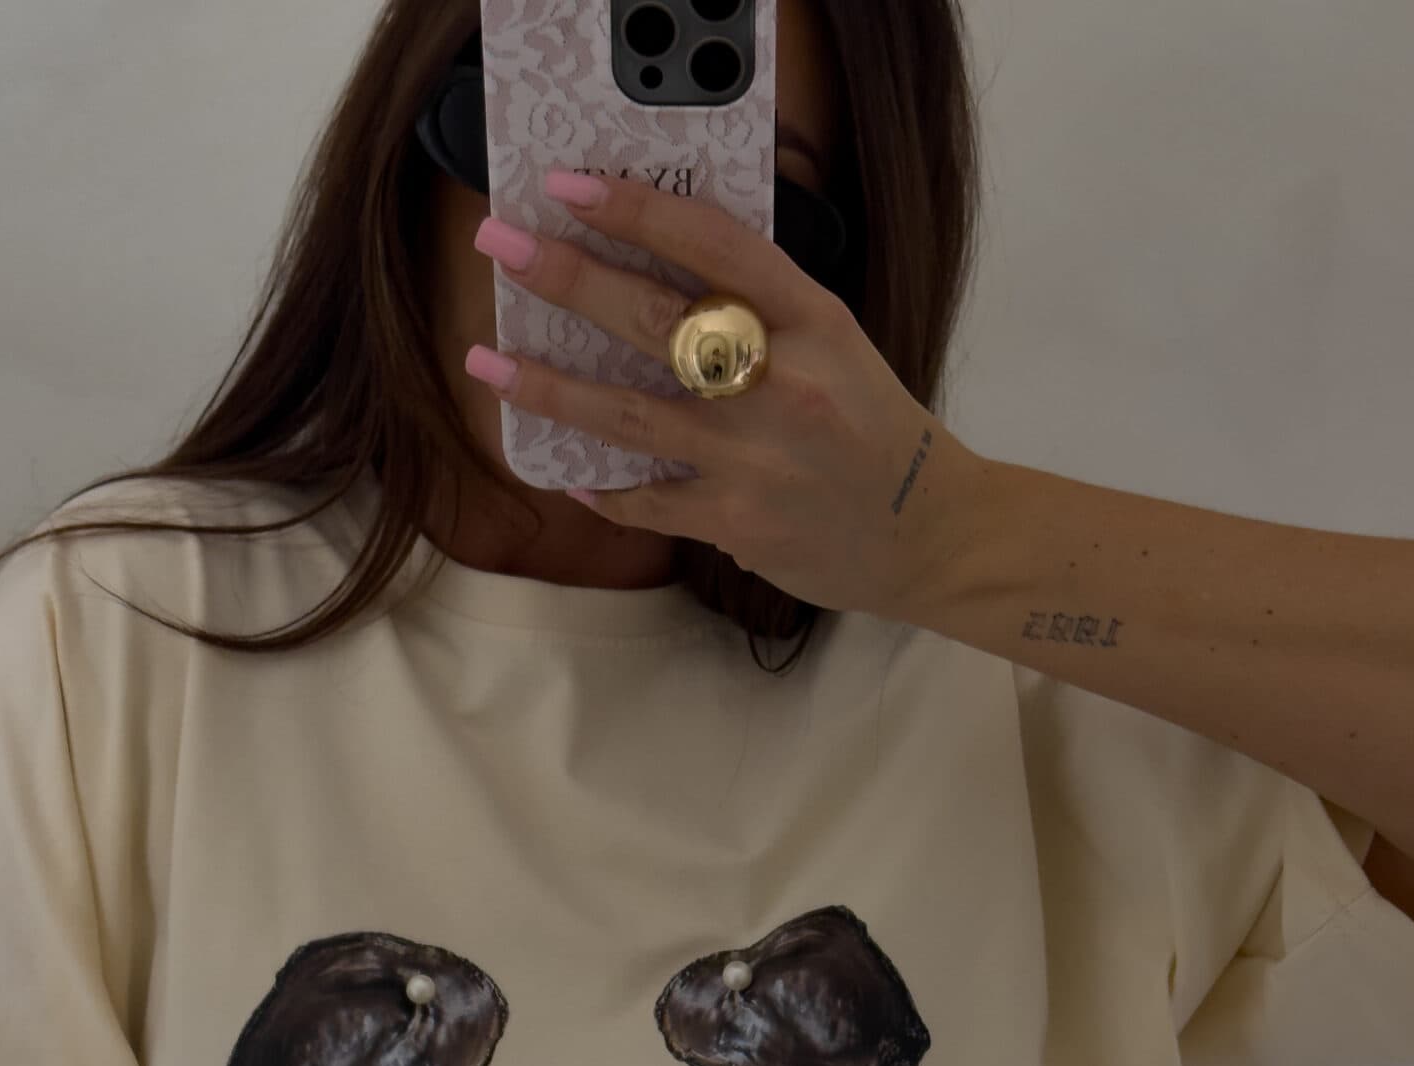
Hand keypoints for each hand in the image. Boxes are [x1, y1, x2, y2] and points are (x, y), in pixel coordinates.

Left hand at [464, 167, 989, 620]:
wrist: (926, 532)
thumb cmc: (871, 430)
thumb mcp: (835, 344)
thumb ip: (762, 311)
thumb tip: (660, 272)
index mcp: (812, 319)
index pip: (715, 246)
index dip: (638, 210)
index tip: (572, 186)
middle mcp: (780, 380)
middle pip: (654, 318)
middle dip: (568, 279)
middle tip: (502, 248)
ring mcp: (754, 455)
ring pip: (629, 413)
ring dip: (549, 386)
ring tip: (486, 362)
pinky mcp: (736, 521)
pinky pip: (649, 499)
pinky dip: (605, 489)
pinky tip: (570, 475)